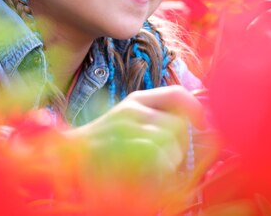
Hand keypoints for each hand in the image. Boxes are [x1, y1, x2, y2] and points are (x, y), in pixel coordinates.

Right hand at [66, 85, 206, 180]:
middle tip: (170, 159)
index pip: (177, 94)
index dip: (196, 109)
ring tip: (153, 169)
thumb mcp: (129, 121)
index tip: (202, 125)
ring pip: (171, 147)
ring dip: (170, 164)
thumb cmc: (104, 144)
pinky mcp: (121, 152)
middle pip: (179, 125)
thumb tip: (196, 123)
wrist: (68, 158)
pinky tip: (145, 176)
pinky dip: (158, 175)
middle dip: (182, 146)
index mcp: (136, 100)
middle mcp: (132, 110)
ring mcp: (125, 131)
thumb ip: (157, 118)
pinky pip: (157, 163)